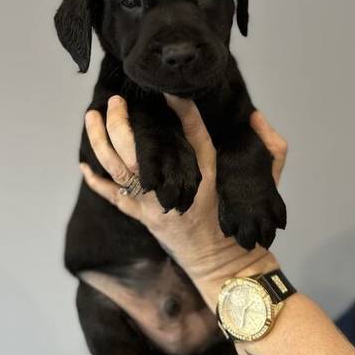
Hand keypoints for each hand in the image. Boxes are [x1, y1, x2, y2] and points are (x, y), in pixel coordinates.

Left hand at [81, 95, 285, 306]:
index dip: (181, 108)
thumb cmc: (241, 220)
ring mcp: (154, 203)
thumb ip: (272, 149)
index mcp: (206, 173)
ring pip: (118, 168)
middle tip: (116, 100)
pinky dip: (96, 181)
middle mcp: (175, 186)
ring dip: (100, 141)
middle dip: (120, 121)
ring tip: (91, 117)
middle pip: (137, 149)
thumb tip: (257, 115)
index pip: (192, 133)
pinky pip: (113, 197)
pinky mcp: (143, 217)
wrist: (224, 264)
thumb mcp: (266, 184)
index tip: (168, 89)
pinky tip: (83, 165)